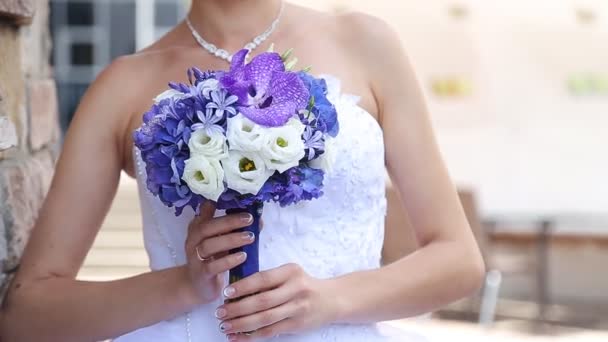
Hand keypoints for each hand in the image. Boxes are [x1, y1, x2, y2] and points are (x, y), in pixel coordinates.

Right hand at [182, 202, 255, 304]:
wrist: (199, 287)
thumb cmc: (214, 259)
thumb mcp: (222, 241)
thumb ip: (236, 229)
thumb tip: (258, 218)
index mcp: (198, 229)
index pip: (204, 213)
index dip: (218, 205)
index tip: (237, 201)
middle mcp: (193, 241)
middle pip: (206, 227)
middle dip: (229, 222)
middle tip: (249, 219)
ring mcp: (195, 258)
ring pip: (209, 246)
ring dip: (231, 240)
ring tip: (250, 237)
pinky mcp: (202, 274)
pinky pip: (213, 266)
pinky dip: (228, 260)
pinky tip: (243, 256)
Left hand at [215, 263, 338, 340]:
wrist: (332, 299)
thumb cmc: (304, 284)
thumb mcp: (290, 274)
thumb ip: (268, 280)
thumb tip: (236, 291)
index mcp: (291, 272)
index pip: (263, 279)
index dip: (243, 287)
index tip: (226, 293)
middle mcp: (296, 289)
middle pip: (262, 301)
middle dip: (237, 308)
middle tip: (220, 313)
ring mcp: (298, 308)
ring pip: (265, 318)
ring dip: (241, 324)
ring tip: (225, 326)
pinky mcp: (297, 324)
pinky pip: (271, 331)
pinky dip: (252, 335)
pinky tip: (238, 336)